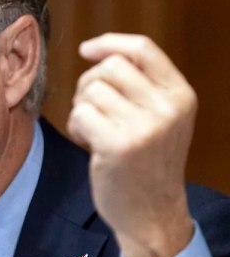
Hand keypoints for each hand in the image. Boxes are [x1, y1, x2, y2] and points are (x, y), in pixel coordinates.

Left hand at [67, 33, 196, 256]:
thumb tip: (96, 51)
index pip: (143, 48)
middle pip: (110, 67)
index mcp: (180, 95)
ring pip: (91, 90)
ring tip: (96, 131)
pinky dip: (76, 127)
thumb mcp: (160, 118)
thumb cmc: (147, 162)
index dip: (110, 42)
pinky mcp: (118, 145)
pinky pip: (80, 114)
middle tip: (93, 109)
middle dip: (90, 83)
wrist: (152, 214)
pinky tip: (90, 144)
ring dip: (82, 109)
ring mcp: (145, 127)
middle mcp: (167, 108)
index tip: (86, 49)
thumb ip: (140, 84)